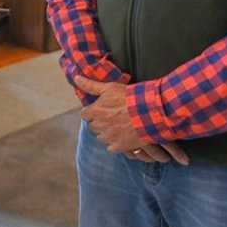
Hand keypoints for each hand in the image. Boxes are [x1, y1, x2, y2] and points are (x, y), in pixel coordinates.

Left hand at [74, 76, 188, 165]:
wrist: (150, 112)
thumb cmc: (129, 97)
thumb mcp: (109, 88)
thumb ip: (91, 85)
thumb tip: (76, 78)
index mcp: (95, 111)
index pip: (84, 114)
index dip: (91, 112)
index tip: (99, 110)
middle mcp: (100, 125)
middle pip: (93, 126)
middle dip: (99, 122)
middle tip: (111, 117)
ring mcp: (110, 137)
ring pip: (101, 137)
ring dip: (106, 133)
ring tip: (117, 127)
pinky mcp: (120, 146)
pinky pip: (110, 148)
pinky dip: (114, 143)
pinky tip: (122, 136)